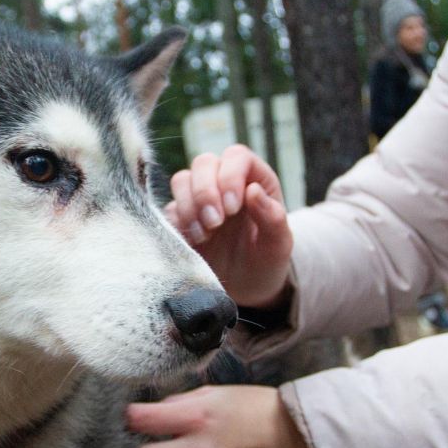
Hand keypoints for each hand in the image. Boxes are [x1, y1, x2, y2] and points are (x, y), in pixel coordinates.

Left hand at [127, 385, 310, 447]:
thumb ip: (184, 401)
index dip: (133, 416)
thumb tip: (160, 410)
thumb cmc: (256, 407)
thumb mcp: (218, 392)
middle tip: (155, 441)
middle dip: (146, 447)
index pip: (144, 420)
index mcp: (197, 417)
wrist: (292, 436)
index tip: (135, 416)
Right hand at [165, 145, 292, 308]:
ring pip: (182, 179)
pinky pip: (169, 208)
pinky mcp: (181, 218)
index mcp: (255, 180)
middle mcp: (225, 183)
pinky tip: (194, 242)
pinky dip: (178, 223)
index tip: (232, 208)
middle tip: (215, 223)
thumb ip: (273, 217)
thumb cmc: (267, 263)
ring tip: (204, 235)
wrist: (246, 291)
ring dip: (189, 206)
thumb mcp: (279, 245)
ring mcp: (201, 199)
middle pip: (204, 162)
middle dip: (205, 191)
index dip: (230, 175)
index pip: (237, 157)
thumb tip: (253, 189)